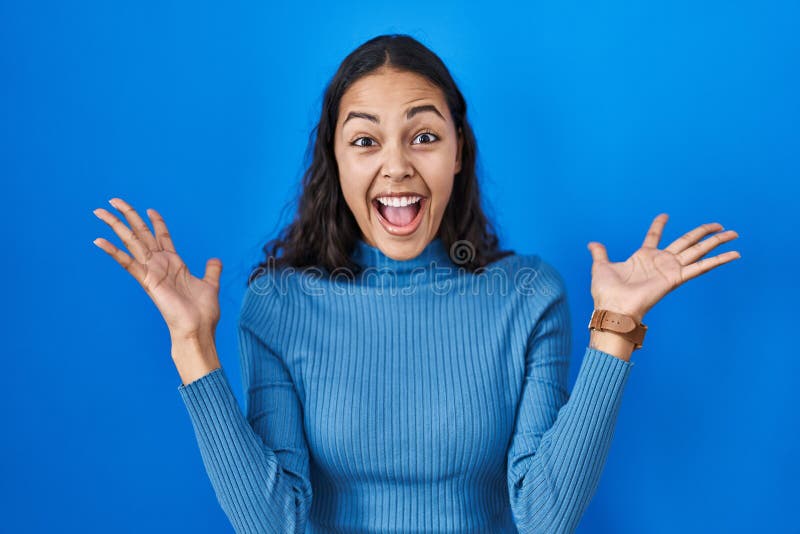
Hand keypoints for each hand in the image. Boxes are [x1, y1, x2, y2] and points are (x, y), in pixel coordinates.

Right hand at [92, 197, 222, 340]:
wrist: (198, 329)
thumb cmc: (203, 312)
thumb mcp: (210, 284)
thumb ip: (211, 270)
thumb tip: (215, 259)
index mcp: (174, 263)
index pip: (162, 236)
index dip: (157, 222)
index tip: (150, 209)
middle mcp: (160, 264)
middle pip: (141, 233)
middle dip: (128, 216)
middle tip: (113, 200)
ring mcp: (152, 271)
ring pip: (131, 242)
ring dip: (115, 226)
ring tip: (99, 211)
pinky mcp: (147, 281)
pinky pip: (127, 263)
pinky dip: (113, 251)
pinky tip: (98, 240)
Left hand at [587, 213, 740, 323]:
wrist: (613, 307)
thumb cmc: (606, 292)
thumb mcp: (601, 267)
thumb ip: (600, 254)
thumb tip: (592, 243)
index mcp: (643, 257)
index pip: (654, 236)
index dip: (659, 225)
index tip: (664, 215)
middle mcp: (660, 262)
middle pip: (686, 241)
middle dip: (703, 232)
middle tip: (719, 224)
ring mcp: (670, 269)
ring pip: (698, 251)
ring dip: (717, 242)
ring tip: (733, 233)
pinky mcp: (676, 278)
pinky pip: (701, 267)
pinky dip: (718, 260)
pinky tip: (734, 253)